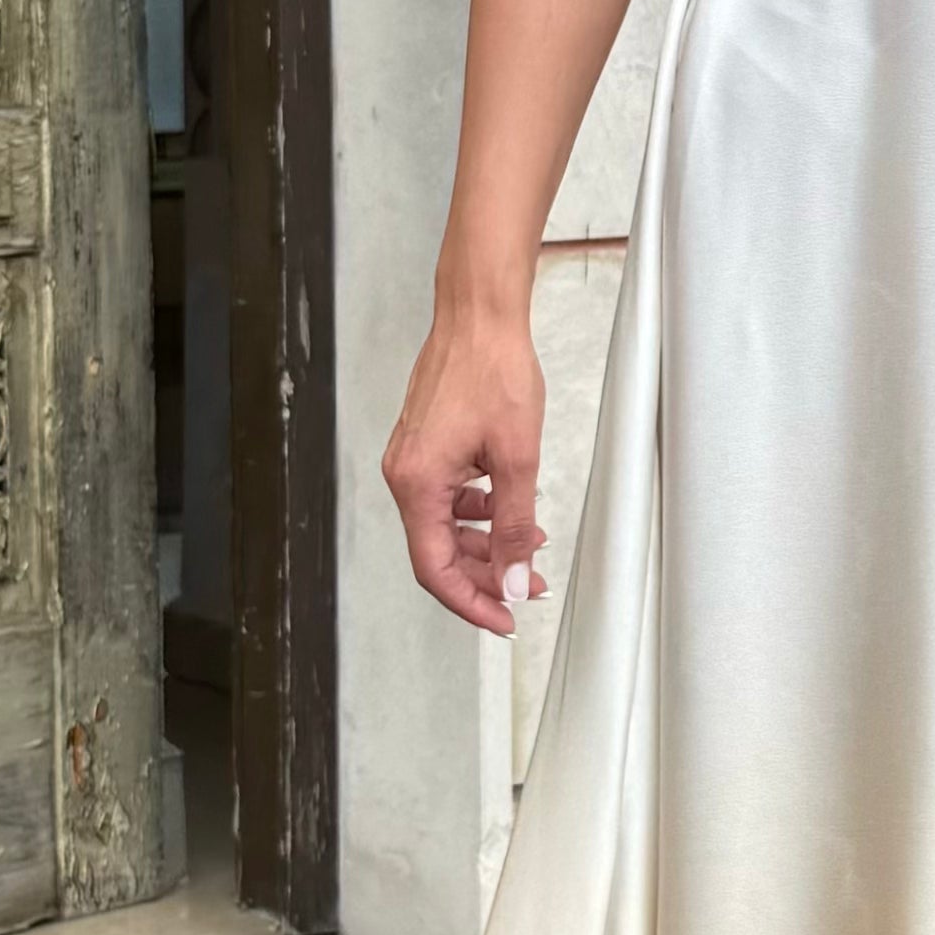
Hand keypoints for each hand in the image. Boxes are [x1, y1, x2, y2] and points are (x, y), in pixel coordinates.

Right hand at [384, 300, 549, 634]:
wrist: (479, 316)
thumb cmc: (493, 369)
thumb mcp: (517, 458)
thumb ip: (515, 526)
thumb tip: (514, 577)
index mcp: (418, 483)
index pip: (434, 568)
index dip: (471, 601)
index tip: (502, 618)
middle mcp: (405, 474)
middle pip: (439, 551)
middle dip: (486, 574)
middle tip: (527, 588)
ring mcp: (412, 459)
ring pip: (445, 524)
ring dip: (486, 543)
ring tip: (529, 549)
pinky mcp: (425, 444)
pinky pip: (446, 496)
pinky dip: (477, 512)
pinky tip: (509, 509)